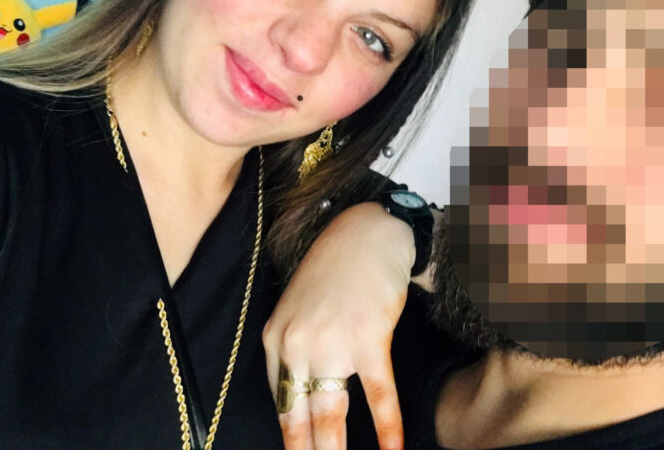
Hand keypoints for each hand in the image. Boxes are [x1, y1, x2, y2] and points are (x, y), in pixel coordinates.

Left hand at [263, 201, 415, 449]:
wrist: (366, 234)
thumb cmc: (335, 271)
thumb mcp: (298, 310)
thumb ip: (294, 352)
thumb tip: (303, 398)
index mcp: (275, 340)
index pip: (279, 406)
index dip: (290, 442)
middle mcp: (296, 345)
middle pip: (300, 419)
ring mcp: (332, 343)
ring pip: (332, 414)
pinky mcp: (369, 339)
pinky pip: (378, 395)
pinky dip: (387, 428)